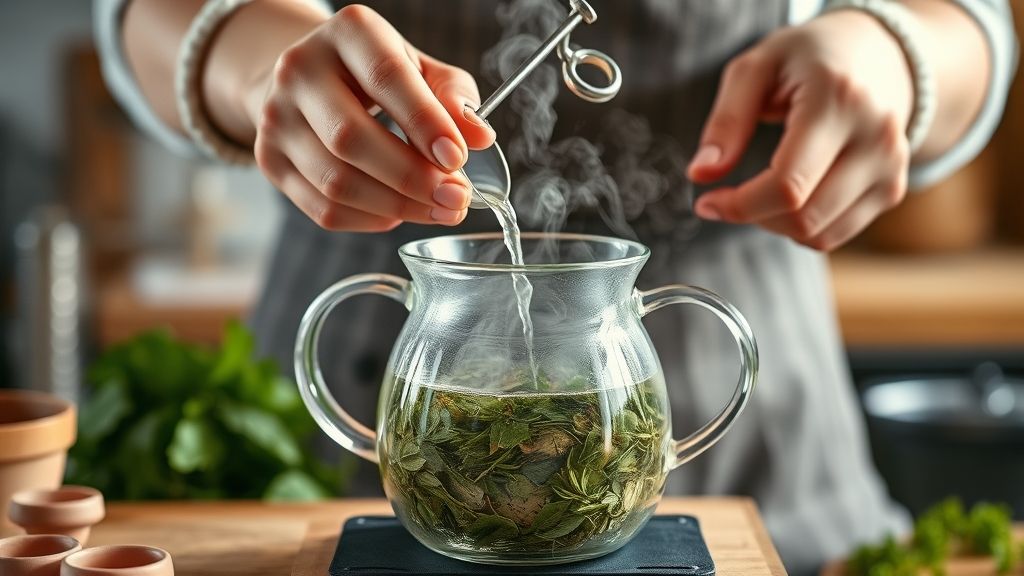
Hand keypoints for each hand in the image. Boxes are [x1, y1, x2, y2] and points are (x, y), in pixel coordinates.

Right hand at [243, 5, 495, 231]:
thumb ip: (453, 97)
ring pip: (336, 181)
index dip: (424, 122)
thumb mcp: (420, 68)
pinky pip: (322, 208)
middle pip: (351, 138)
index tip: (458, 158)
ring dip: (396, 206)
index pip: (385, 77)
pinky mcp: (269, 160)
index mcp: (346, 33)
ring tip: (439, 210)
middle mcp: (299, 69)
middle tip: (456, 198)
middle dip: (411, 177)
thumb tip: (480, 137)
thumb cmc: (378, 74)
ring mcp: (276, 118)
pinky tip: (399, 213)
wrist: (308, 78)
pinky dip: (369, 220)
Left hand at [688, 10, 914, 250]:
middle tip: (728, 196)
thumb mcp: (756, 68)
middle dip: (752, 216)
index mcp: (839, 100)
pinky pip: (835, 234)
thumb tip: (701, 174)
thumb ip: (726, 121)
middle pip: (804, 217)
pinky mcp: (892, 189)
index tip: (706, 202)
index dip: (739, 205)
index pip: (788, 184)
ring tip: (760, 190)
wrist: (878, 53)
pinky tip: (789, 195)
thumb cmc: (808, 58)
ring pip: (819, 235)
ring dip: (775, 225)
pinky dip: (801, 227)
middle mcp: (876, 138)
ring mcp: (890, 168)